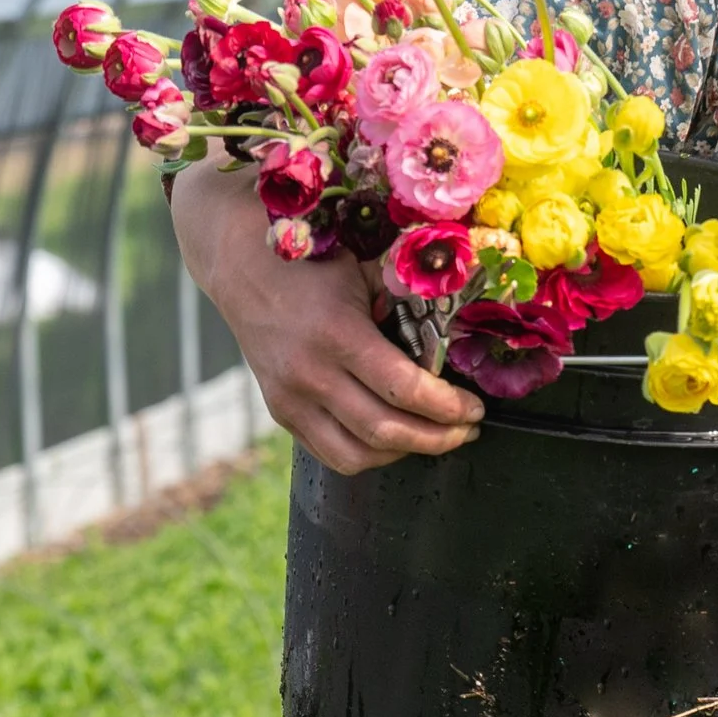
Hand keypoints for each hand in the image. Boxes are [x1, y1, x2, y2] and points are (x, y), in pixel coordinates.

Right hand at [169, 162, 481, 473]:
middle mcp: (309, 374)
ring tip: (438, 437)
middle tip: (468, 429)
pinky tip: (396, 439)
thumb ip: (409, 302)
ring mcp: (290, 398)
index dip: (448, 407)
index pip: (403, 389)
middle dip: (438, 438)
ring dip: (405, 453)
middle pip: (385, 431)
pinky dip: (369, 454)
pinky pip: (329, 453)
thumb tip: (459, 333)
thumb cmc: (315, 261)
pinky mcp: (280, 411)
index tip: (476, 407)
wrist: (241, 264)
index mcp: (337, 334)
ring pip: (356, 455)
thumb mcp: (367, 270)